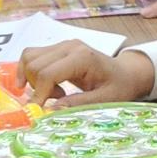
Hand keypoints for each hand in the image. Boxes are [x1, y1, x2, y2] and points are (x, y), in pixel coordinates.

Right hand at [21, 41, 153, 107]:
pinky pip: (32, 56)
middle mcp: (69, 46)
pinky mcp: (58, 48)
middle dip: (37, 88)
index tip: (38, 112)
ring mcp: (63, 45)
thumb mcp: (104, 100)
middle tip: (57, 99)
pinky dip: (30, 72)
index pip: (47, 73)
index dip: (39, 95)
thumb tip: (50, 110)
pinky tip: (45, 86)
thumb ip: (78, 104)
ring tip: (55, 92)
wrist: (127, 73)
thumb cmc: (119, 86)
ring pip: (29, 58)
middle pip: (35, 65)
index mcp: (82, 57)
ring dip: (33, 80)